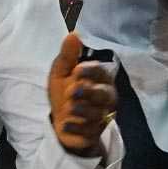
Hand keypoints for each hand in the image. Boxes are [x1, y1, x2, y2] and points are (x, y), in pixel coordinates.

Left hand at [47, 31, 117, 154]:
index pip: (101, 73)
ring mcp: (102, 117)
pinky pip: (89, 131)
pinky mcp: (95, 134)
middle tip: (72, 91)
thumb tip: (74, 35)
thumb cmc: (65, 93)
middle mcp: (106, 97)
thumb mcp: (61, 73)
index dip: (91, 71)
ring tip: (69, 108)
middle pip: (105, 94)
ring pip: (98, 113)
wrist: (62, 122)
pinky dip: (76, 127)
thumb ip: (68, 56)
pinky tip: (65, 123)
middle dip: (89, 92)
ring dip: (82, 110)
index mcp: (100, 79)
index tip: (77, 70)